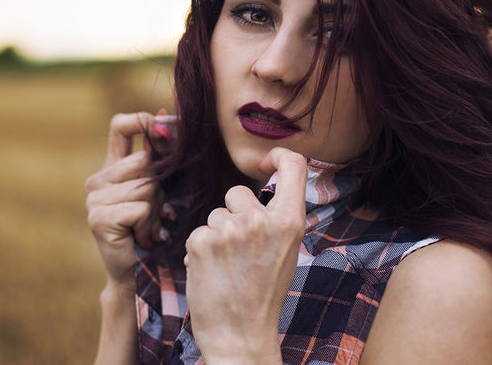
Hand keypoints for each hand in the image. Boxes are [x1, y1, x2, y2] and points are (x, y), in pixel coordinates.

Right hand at [85, 111, 172, 287]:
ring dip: (157, 210)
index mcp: (111, 169)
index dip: (143, 122)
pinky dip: (150, 225)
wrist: (137, 273)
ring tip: (147, 227)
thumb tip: (163, 114)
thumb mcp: (158, 190)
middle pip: (145, 161)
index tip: (165, 131)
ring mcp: (94, 199)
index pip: (121, 125)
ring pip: (146, 186)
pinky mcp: (99, 218)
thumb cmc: (152, 230)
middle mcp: (97, 180)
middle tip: (154, 212)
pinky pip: (141, 208)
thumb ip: (157, 158)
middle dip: (161, 187)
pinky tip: (141, 238)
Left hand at [184, 147, 306, 362]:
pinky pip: (197, 232)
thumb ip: (277, 217)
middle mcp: (261, 220)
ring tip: (227, 267)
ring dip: (216, 235)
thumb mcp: (287, 251)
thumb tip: (264, 182)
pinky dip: (200, 250)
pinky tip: (212, 273)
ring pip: (215, 214)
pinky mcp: (201, 241)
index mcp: (290, 221)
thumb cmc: (264, 294)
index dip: (276, 156)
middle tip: (241, 251)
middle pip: (237, 192)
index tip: (263, 164)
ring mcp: (230, 229)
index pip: (293, 164)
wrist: (240, 335)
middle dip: (233, 214)